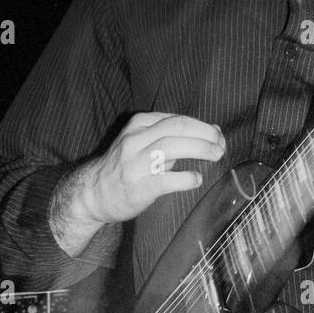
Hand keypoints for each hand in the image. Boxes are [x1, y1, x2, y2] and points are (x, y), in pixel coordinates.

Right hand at [79, 112, 224, 226]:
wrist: (93, 193)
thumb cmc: (126, 167)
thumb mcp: (144, 142)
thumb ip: (175, 136)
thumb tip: (213, 130)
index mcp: (140, 124)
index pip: (177, 119)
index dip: (202, 126)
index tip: (218, 136)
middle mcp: (135, 140)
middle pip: (176, 128)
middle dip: (204, 134)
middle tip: (221, 145)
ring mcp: (134, 163)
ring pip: (170, 146)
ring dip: (198, 149)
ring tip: (216, 155)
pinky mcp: (136, 187)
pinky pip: (164, 179)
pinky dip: (184, 177)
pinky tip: (196, 179)